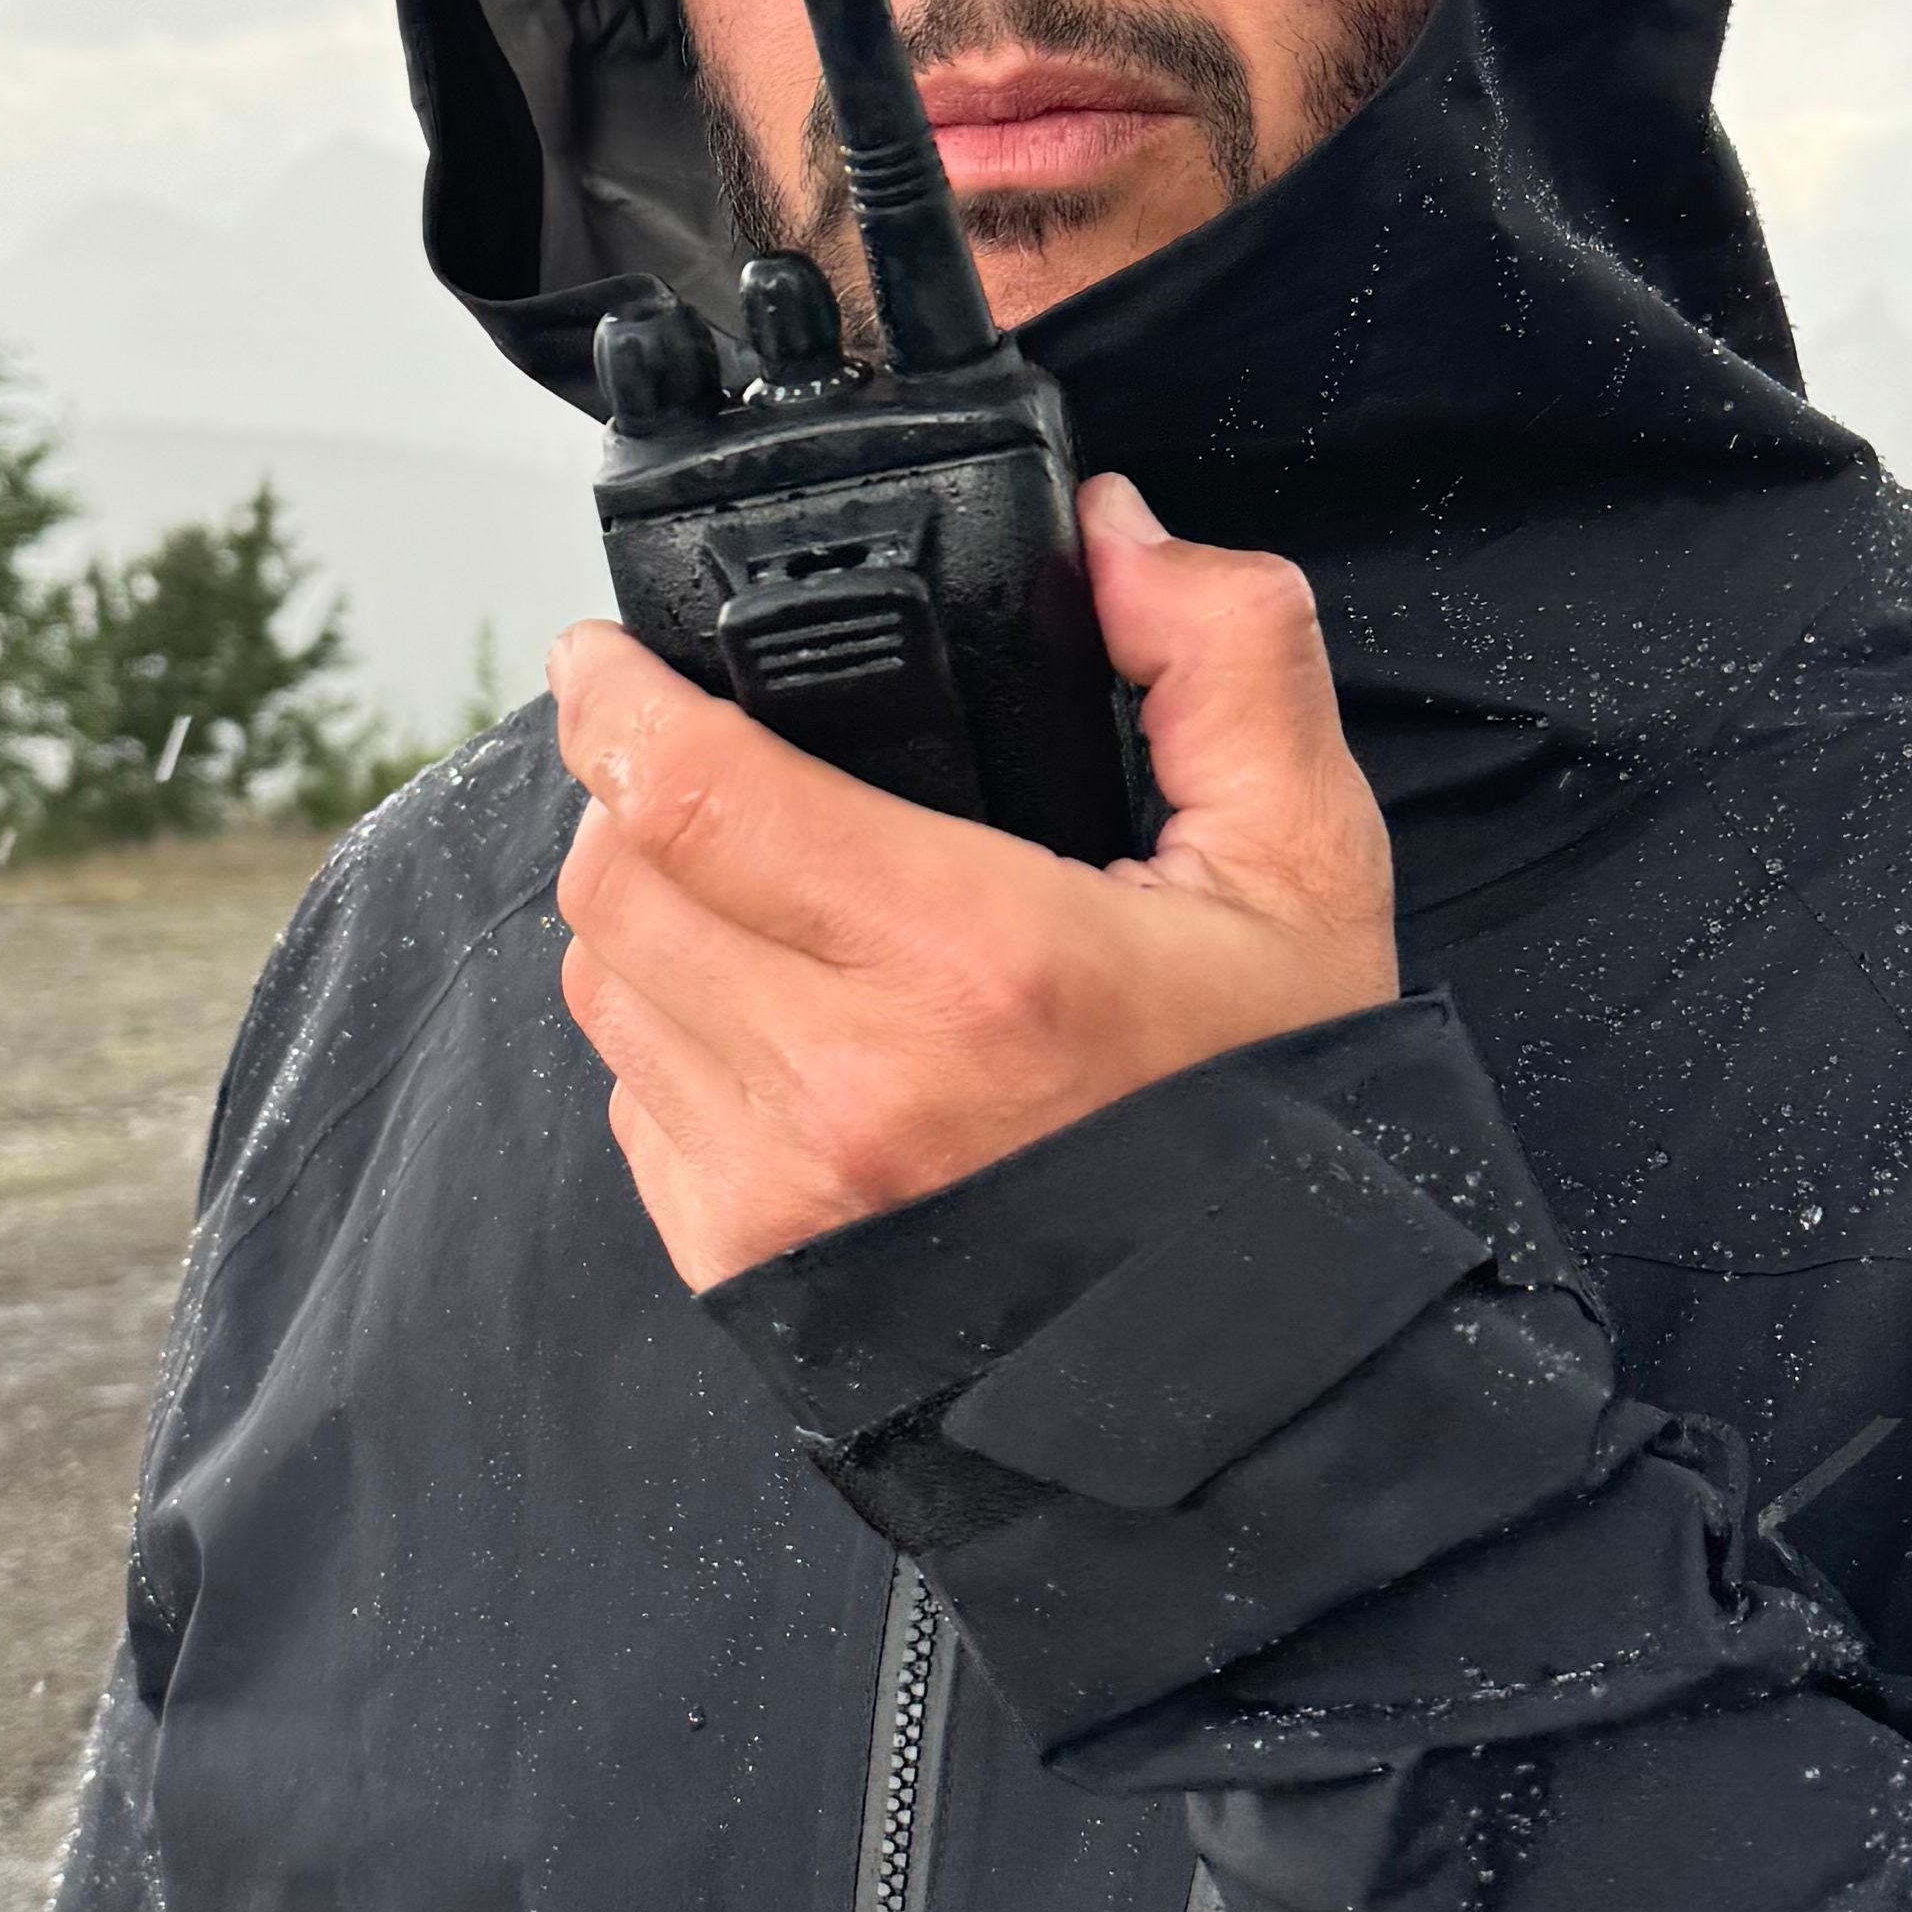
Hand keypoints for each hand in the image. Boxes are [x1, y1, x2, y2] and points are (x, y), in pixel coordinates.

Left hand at [551, 475, 1397, 1289]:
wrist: (1264, 1376)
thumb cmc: (1276, 1126)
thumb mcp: (1306, 870)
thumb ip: (1223, 661)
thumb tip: (1115, 535)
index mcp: (974, 960)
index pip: (690, 788)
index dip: (616, 697)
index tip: (605, 655)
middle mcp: (846, 1080)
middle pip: (617, 871)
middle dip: (635, 791)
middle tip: (701, 762)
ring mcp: (778, 1185)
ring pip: (606, 980)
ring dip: (651, 910)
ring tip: (753, 890)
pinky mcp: (741, 1263)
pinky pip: (632, 1099)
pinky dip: (673, 1036)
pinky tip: (780, 1021)